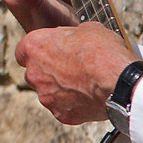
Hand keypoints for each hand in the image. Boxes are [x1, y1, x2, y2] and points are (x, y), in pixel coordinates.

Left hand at [17, 21, 138, 124]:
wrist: (118, 81)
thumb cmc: (102, 52)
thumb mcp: (87, 28)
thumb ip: (70, 35)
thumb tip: (74, 38)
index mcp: (34, 47)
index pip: (23, 50)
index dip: (37, 51)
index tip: (49, 51)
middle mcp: (34, 73)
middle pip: (35, 73)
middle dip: (49, 72)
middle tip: (71, 69)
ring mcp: (46, 96)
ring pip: (48, 93)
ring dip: (61, 89)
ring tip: (84, 84)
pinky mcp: (61, 114)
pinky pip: (64, 108)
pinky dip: (74, 105)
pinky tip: (90, 97)